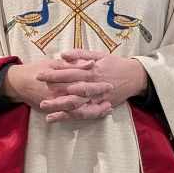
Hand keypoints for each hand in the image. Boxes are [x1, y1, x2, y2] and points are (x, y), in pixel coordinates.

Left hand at [28, 50, 148, 123]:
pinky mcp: (100, 106)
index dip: (54, 74)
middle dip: (54, 93)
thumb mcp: (99, 55)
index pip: (69, 72)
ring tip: (45, 109)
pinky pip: (84, 113)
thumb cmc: (115, 64)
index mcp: (91, 71)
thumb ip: (80, 55)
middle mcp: (93, 85)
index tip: (40, 75)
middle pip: (71, 90)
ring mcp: (97, 97)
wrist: (135, 77)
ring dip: (60, 107)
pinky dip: (70, 116)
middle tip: (38, 95)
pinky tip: (57, 118)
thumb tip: (63, 54)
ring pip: (77, 104)